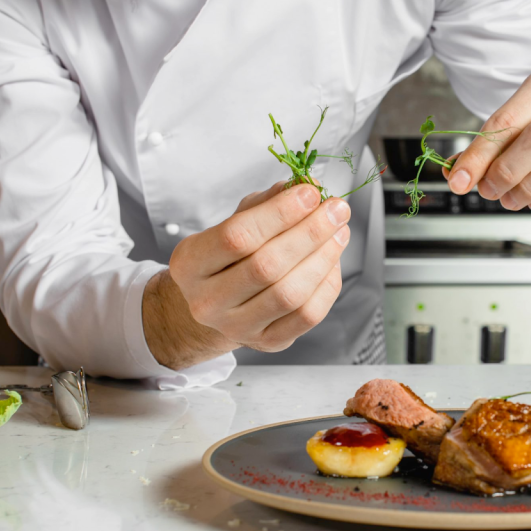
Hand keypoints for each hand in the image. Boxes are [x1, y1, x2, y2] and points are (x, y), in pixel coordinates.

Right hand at [142, 182, 349, 369]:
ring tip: (339, 232)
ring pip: (290, 294)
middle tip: (335, 209)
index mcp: (190, 263)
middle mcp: (208, 301)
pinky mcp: (268, 342)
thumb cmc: (228, 258)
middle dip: (310, 232)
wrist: (217, 306)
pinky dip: (327, 284)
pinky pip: (308, 315)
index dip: (279, 213)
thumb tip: (309, 188)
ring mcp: (237, 327)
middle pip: (267, 266)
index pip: (237, 236)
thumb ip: (268, 203)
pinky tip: (333, 261)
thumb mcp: (235, 222)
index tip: (309, 193)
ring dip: (323, 257)